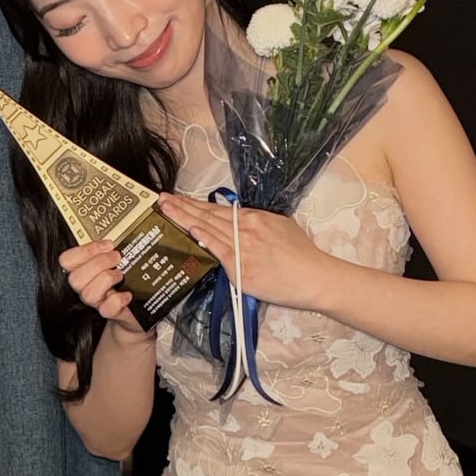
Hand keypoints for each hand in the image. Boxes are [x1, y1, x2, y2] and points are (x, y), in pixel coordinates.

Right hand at [58, 240, 149, 338]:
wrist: (136, 307)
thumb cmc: (125, 279)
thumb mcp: (116, 261)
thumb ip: (110, 250)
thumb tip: (116, 239)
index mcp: (83, 270)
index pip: (67, 260)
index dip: (85, 251)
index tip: (107, 244)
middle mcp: (85, 287)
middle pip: (75, 278)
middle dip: (98, 263)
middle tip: (117, 257)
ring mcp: (96, 302)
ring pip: (88, 294)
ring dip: (107, 279)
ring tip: (121, 275)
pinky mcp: (110, 314)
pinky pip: (107, 309)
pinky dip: (118, 300)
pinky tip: (127, 294)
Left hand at [158, 193, 329, 310]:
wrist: (314, 277)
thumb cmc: (302, 255)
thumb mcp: (281, 226)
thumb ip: (258, 222)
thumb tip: (240, 220)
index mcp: (254, 217)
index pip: (217, 209)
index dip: (194, 203)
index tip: (177, 198)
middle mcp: (245, 228)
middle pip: (208, 215)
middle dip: (182, 206)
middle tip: (161, 198)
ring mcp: (242, 247)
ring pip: (208, 229)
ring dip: (184, 218)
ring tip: (165, 209)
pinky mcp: (241, 267)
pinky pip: (219, 250)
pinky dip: (204, 238)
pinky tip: (190, 228)